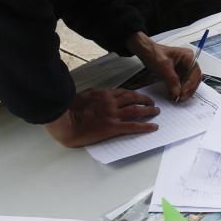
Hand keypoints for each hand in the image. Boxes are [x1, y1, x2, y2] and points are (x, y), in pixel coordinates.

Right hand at [43, 88, 158, 146]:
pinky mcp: (112, 127)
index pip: (124, 92)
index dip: (135, 94)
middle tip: (152, 103)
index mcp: (104, 94)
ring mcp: (113, 114)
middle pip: (133, 99)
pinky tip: (153, 127)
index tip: (140, 96)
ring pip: (136, 110)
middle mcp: (111, 102)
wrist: (65, 122)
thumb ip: (96, 95)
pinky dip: (145, 126)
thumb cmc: (70, 110)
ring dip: (148, 110)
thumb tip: (102, 95)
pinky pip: (133, 126)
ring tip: (156, 112)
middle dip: (145, 100)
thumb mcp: (85, 95)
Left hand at [126, 32, 201, 101]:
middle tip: (181, 97)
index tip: (183, 92)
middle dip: (188, 89)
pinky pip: (182, 84)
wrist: (146, 52)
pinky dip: (179, 90)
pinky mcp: (178, 74)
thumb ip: (171, 79)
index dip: (190, 84)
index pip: (195, 73)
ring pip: (189, 83)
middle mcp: (188, 62)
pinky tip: (174, 94)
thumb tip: (177, 92)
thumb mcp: (163, 66)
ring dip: (184, 91)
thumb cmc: (154, 53)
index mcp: (188, 56)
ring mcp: (184, 68)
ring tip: (177, 98)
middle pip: (194, 79)